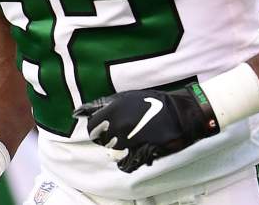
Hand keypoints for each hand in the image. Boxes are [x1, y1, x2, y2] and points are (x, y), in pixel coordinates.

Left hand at [73, 85, 218, 172]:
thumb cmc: (153, 102)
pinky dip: (127, 159)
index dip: (96, 128)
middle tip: (121, 130)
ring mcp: (129, 138)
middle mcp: (118, 124)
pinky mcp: (139, 150)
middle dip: (107, 136)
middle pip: (101, 139)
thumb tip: (79, 112)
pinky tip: (135, 149)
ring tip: (131, 137)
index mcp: (114, 109)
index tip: (103, 127)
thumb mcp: (127, 97)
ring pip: (113, 149)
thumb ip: (103, 105)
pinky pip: (125, 161)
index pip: (92, 126)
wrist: (180, 113)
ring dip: (119, 145)